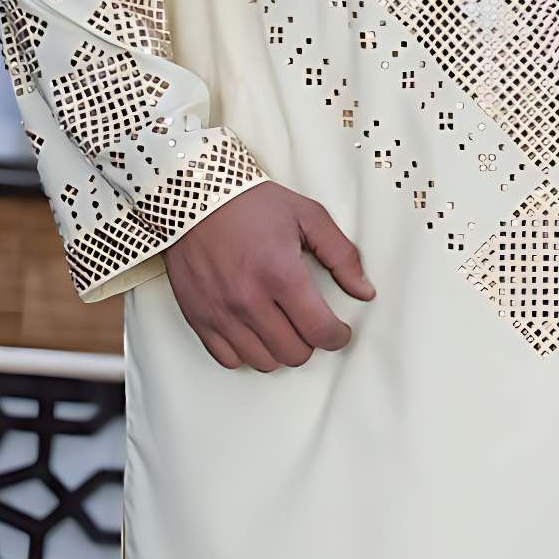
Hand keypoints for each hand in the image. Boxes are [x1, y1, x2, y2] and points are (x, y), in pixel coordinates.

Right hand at [164, 182, 373, 371]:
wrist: (195, 196)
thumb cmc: (250, 203)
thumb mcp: (307, 215)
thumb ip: (341, 254)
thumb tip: (363, 290)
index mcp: (280, 273)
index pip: (319, 330)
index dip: (337, 337)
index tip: (338, 331)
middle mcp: (249, 299)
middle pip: (294, 353)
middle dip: (310, 342)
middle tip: (309, 323)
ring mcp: (221, 312)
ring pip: (263, 362)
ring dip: (279, 349)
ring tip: (282, 327)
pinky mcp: (198, 317)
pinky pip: (228, 359)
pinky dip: (245, 351)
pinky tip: (253, 331)